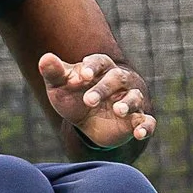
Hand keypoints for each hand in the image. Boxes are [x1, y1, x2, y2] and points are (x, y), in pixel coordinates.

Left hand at [38, 51, 154, 149]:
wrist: (88, 120)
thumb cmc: (74, 95)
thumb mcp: (60, 86)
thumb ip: (54, 72)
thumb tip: (45, 58)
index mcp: (101, 68)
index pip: (99, 61)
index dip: (92, 67)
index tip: (83, 75)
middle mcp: (120, 81)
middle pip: (117, 78)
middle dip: (103, 89)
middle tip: (88, 101)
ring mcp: (130, 100)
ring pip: (134, 98)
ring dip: (127, 104)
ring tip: (118, 111)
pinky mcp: (137, 120)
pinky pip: (147, 122)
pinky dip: (145, 127)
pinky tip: (139, 134)